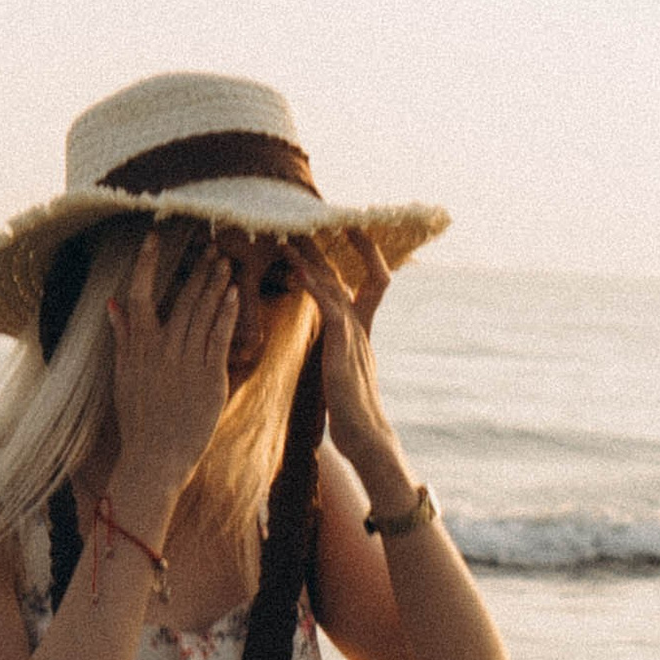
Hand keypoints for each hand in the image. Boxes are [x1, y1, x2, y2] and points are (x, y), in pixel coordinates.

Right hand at [107, 235, 235, 520]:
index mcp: (139, 346)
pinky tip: (235, 294)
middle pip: (180, 299)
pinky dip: (227, 314)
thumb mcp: (122, 377)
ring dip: (214, 286)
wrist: (156, 458)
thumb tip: (113, 304)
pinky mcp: (210, 379)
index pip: (140, 294)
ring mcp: (187, 363)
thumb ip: (122, 338)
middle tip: (209, 246)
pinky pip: (219, 339)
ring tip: (224, 262)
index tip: (154, 238)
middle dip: (196, 271)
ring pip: (202, 314)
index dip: (147, 264)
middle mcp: (162, 350)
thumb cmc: (139, 420)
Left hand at [296, 232, 400, 478]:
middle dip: (324, 246)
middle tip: (302, 221)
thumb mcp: (342, 370)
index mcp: (361, 330)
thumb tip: (329, 342)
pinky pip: (329, 308)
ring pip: (334, 285)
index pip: (371, 280)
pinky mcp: (343, 347)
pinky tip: (297, 271)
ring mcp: (354, 334)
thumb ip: (337, 349)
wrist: (366, 438)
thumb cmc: (350, 412)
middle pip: (345, 274)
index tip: (343, 233)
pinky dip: (313, 287)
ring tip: (288, 238)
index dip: (362, 254)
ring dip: (311, 259)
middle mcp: (360, 326)